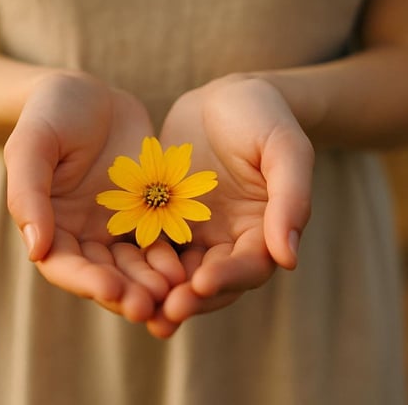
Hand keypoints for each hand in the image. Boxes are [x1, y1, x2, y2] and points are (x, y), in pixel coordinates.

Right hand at [4, 73, 187, 322]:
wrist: (89, 91)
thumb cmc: (51, 113)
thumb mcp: (33, 143)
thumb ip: (29, 192)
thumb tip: (35, 248)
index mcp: (48, 226)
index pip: (63, 266)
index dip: (87, 282)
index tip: (112, 292)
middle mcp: (83, 235)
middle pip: (104, 275)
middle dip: (127, 293)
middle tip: (152, 306)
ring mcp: (117, 227)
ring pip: (136, 266)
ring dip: (154, 283)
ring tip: (176, 291)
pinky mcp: (149, 215)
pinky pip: (163, 242)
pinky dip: (175, 258)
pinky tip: (192, 267)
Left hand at [145, 75, 313, 337]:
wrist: (225, 96)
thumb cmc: (263, 117)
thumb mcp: (285, 149)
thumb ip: (292, 199)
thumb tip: (289, 259)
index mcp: (265, 230)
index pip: (250, 266)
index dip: (229, 278)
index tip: (202, 283)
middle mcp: (231, 241)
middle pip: (213, 283)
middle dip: (191, 299)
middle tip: (165, 312)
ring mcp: (197, 235)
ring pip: (179, 276)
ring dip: (161, 295)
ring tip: (137, 308)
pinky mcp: (166, 223)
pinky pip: (151, 251)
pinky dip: (138, 268)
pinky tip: (115, 278)